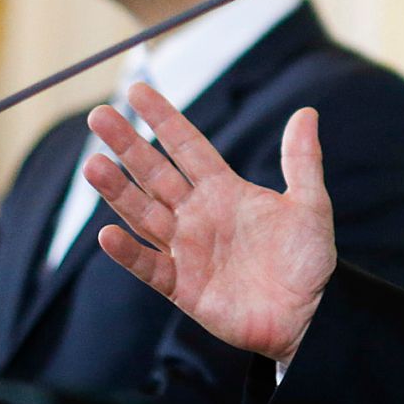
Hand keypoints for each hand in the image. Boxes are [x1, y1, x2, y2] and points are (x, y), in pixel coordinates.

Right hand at [83, 83, 336, 365]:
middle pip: (154, 173)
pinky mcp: (181, 286)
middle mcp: (198, 214)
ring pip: (143, 214)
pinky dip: (128, 252)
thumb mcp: (310, 205)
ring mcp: (186, 249)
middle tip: (99, 116)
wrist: (309, 314)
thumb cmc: (309, 259)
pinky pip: (149, 265)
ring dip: (118, 191)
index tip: (137, 89)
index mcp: (224, 190)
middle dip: (128, 146)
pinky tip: (108, 234)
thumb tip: (306, 111)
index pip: (187, 146)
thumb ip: (301, 160)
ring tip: (93, 165)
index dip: (164, 119)